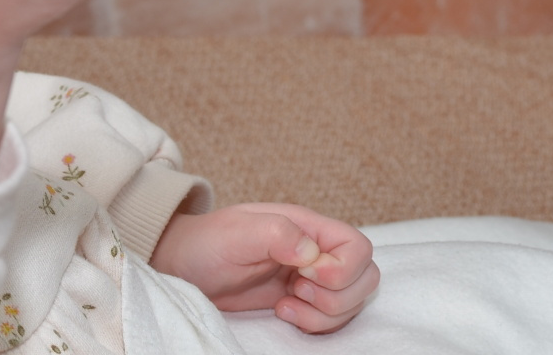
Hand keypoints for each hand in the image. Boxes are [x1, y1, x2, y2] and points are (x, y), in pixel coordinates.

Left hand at [149, 204, 377, 334]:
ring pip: (353, 302)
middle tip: (297, 292)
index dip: (344, 269)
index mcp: (307, 226)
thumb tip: (312, 251)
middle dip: (338, 297)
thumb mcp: (236, 233)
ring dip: (325, 314)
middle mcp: (316, 250)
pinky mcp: (302, 300)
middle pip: (366, 277)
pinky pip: (333, 319)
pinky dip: (315, 325)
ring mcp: (311, 277)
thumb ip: (275, 233)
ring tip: (286, 304)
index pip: (358, 246)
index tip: (307, 275)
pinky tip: (283, 312)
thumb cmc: (207, 243)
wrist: (187, 266)